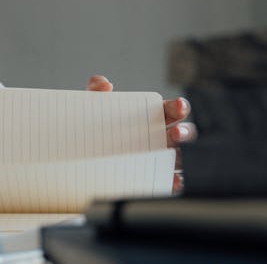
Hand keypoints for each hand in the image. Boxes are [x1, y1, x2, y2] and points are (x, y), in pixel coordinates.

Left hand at [86, 75, 195, 192]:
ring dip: (181, 156)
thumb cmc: (97, 126)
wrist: (83, 151)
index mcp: (153, 114)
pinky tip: (171, 180)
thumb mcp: (95, 105)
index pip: (173, 109)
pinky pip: (169, 180)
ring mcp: (160, 156)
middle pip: (183, 132)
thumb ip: (96, 89)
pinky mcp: (155, 176)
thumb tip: (104, 85)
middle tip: (175, 133)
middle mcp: (161, 135)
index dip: (179, 106)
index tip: (177, 107)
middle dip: (184, 132)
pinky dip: (174, 181)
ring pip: (180, 156)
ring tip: (173, 156)